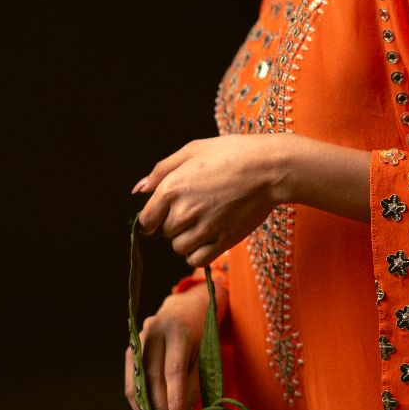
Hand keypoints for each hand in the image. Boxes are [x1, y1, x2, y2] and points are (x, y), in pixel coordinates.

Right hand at [123, 281, 211, 409]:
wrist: (189, 306)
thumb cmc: (203, 332)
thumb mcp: (206, 354)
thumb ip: (193, 384)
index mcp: (177, 330)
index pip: (173, 372)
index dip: (174, 402)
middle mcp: (153, 332)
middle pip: (152, 379)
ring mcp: (139, 338)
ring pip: (137, 382)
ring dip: (146, 409)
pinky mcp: (132, 347)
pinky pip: (132, 379)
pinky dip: (139, 399)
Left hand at [133, 136, 286, 264]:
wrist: (269, 168)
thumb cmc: (232, 153)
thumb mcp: (192, 149)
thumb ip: (161, 170)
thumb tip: (139, 189)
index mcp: (171, 188)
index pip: (146, 220)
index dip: (153, 218)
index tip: (165, 215)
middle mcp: (183, 211)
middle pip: (165, 233)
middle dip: (174, 225)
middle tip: (195, 210)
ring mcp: (204, 228)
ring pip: (179, 248)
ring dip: (187, 240)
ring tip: (204, 223)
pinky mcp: (223, 241)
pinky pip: (197, 260)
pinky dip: (198, 254)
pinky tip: (208, 239)